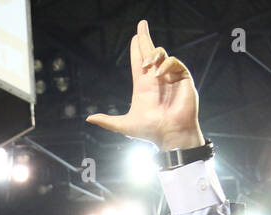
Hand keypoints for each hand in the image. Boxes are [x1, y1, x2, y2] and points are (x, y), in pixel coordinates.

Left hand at [86, 20, 203, 151]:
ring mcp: (170, 77)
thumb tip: (88, 119)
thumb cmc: (150, 131)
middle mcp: (156, 78)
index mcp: (143, 85)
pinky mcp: (182, 78)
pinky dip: (166, 64)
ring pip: (161, 54)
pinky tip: (158, 75)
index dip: (136, 48)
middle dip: (145, 38)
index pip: (137, 61)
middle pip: (149, 52)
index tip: (134, 36)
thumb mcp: (124, 125)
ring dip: (152, 54)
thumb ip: (107, 121)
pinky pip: (174, 62)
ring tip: (146, 65)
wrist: (170, 135)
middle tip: (141, 24)